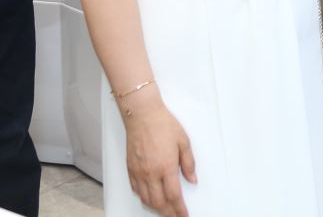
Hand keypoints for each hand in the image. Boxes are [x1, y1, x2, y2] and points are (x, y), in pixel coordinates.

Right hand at [123, 98, 195, 216]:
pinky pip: (136, 190)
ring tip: (165, 210)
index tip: (184, 215)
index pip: (174, 196)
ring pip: (146, 199)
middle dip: (168, 213)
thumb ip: (189, 163)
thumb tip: (192, 179)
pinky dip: (143, 198)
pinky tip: (149, 198)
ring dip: (156, 208)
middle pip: (159, 203)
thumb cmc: (163, 124)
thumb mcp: (184, 141)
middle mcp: (150, 173)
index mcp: (166, 167)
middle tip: (176, 216)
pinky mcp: (130, 169)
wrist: (142, 115)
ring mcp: (138, 172)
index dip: (179, 209)